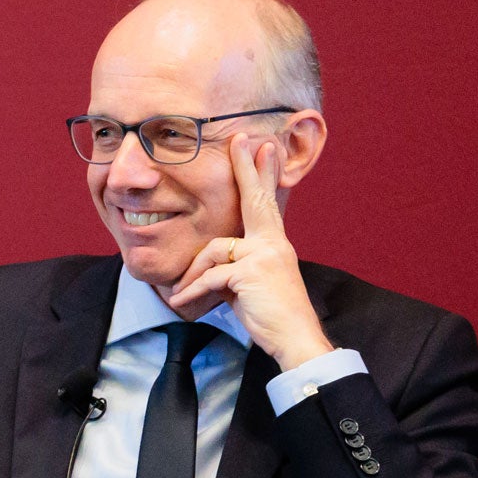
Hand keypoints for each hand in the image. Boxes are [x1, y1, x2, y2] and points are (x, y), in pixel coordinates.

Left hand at [162, 135, 332, 369]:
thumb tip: (212, 262)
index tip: (262, 147)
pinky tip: (185, 304)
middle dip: (246, 168)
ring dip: (193, 276)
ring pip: (213, 251)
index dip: (262, 174)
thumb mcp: (248, 285)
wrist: (294, 339)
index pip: (265, 203)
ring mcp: (265, 254)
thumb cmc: (270, 316)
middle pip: (254, 199)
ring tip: (183, 296)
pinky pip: (210, 276)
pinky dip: (193, 292)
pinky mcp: (252, 271)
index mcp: (274, 243)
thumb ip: (234, 266)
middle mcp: (273, 242)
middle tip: (242, 138)